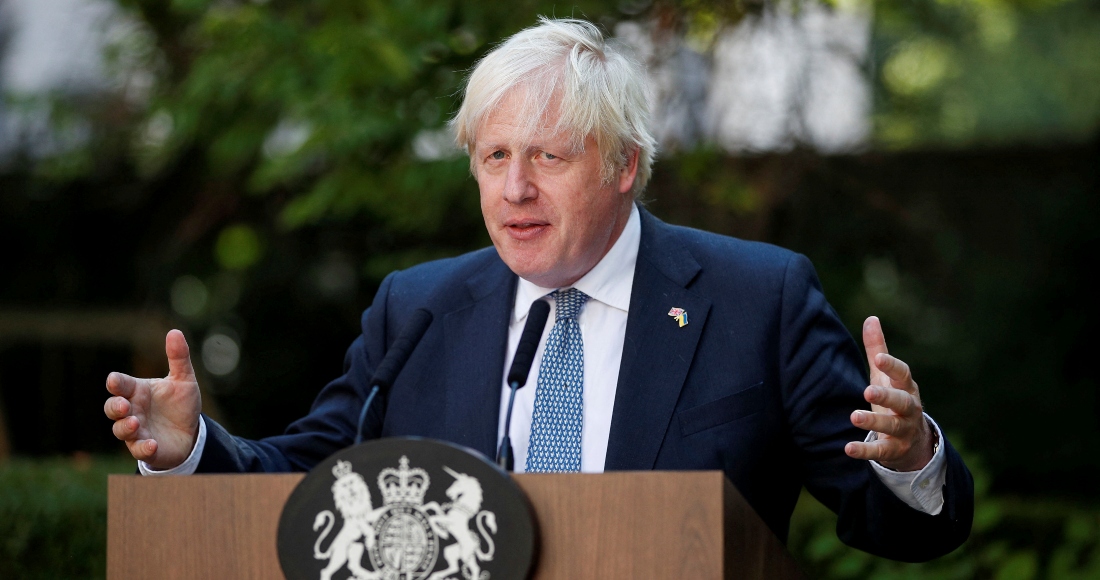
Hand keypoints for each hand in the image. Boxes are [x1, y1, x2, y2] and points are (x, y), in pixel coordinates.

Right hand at [104, 330, 201, 468]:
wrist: (192, 432)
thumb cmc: (180, 405)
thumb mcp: (184, 379)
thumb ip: (178, 357)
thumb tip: (174, 331)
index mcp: (137, 391)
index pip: (120, 384)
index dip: (116, 383)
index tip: (115, 381)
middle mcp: (132, 410)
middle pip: (112, 408)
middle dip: (114, 406)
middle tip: (123, 405)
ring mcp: (136, 431)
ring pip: (120, 430)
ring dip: (124, 427)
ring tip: (134, 423)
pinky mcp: (145, 448)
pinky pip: (138, 450)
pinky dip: (142, 447)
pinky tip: (151, 444)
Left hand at [844, 316, 933, 471]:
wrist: (913, 440)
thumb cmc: (894, 398)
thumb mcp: (886, 375)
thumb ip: (878, 349)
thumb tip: (871, 318)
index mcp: (906, 387)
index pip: (903, 374)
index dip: (892, 366)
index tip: (879, 358)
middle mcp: (909, 408)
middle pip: (902, 401)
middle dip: (886, 396)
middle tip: (867, 391)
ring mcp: (904, 430)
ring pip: (893, 426)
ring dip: (874, 422)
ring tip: (854, 417)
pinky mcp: (894, 450)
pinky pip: (881, 451)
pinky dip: (866, 451)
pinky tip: (848, 448)